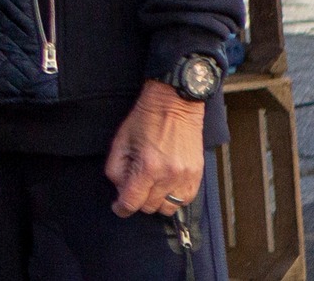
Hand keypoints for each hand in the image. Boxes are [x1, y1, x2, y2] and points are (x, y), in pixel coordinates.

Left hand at [106, 80, 205, 216]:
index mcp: (148, 167)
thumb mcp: (120, 141)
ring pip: (168, 208)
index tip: (118, 207)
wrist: (174, 105)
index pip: (133, 202)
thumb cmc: (145, 120)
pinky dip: (173, 197)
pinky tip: (165, 183)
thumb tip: (120, 190)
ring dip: (156, 201)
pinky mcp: (197, 176)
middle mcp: (169, 176)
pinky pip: (184, 200)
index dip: (122, 208)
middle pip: (149, 207)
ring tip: (150, 184)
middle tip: (133, 183)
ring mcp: (186, 177)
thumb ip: (116, 169)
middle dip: (137, 199)